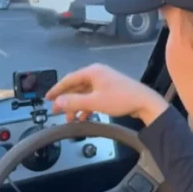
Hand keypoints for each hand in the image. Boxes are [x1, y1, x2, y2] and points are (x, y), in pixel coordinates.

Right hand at [46, 64, 168, 125]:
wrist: (145, 102)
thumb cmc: (121, 99)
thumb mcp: (95, 102)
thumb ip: (75, 102)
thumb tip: (58, 102)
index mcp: (92, 72)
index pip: (69, 79)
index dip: (57, 89)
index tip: (47, 98)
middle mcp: (97, 74)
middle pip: (76, 87)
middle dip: (66, 100)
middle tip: (56, 112)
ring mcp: (104, 81)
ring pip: (84, 94)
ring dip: (76, 106)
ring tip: (70, 119)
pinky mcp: (109, 90)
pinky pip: (92, 97)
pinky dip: (86, 107)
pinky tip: (83, 117)